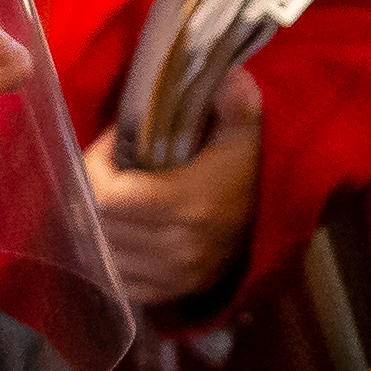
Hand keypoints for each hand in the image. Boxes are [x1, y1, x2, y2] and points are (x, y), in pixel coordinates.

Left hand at [80, 68, 264, 314]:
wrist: (277, 224)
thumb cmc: (250, 175)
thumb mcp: (246, 136)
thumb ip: (239, 106)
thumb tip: (233, 77)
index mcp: (187, 205)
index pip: (107, 197)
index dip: (93, 169)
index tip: (108, 148)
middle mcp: (177, 247)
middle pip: (100, 224)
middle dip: (92, 193)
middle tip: (106, 170)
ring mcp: (174, 275)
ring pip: (104, 254)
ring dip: (98, 226)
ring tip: (112, 201)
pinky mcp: (172, 292)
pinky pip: (120, 281)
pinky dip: (113, 258)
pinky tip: (122, 236)